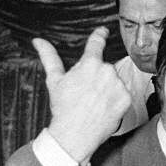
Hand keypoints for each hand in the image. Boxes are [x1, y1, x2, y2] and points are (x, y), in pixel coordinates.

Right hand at [33, 27, 131, 161]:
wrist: (75, 134)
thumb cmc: (63, 108)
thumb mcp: (54, 80)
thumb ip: (49, 57)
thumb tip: (38, 41)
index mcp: (89, 63)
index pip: (96, 44)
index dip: (100, 35)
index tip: (103, 31)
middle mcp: (107, 71)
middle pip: (104, 68)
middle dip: (97, 77)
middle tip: (86, 93)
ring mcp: (118, 85)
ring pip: (114, 81)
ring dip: (107, 88)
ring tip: (94, 102)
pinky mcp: (126, 98)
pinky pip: (123, 94)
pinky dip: (116, 100)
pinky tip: (104, 108)